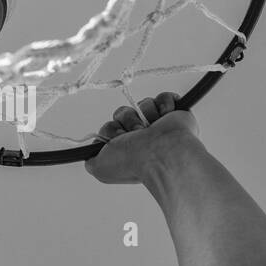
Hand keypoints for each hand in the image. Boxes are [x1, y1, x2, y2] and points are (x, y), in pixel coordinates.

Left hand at [84, 92, 201, 184]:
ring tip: (153, 128)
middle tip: (137, 134)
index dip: (111, 130)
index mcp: (128, 147)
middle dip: (127, 120)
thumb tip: (90, 155)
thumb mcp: (101, 168)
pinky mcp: (175, 112)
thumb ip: (92, 161)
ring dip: (145, 114)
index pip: (112, 126)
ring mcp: (160, 124)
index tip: (117, 140)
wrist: (161, 152)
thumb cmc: (133, 162)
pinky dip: (164, 104)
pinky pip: (162, 97)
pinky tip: (166, 116)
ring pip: (142, 103)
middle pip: (124, 112)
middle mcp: (144, 136)